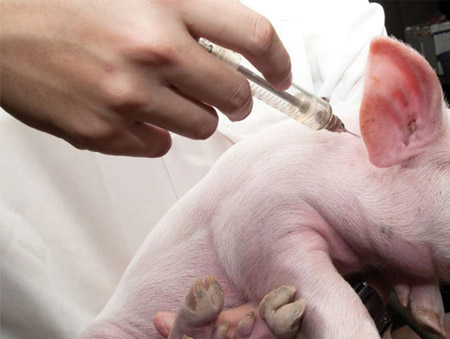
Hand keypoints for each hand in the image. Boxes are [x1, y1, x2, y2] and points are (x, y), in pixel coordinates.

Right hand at [0, 0, 290, 156]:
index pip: (254, 37)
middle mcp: (152, 50)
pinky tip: (129, 109)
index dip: (278, 61)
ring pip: (201, 127)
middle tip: (225, 93)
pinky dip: (153, 131)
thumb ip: (187, 9)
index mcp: (165, 3)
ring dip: (193, 113)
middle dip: (237, 98)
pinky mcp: (103, 131)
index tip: (280, 73)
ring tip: (160, 93)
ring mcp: (128, 96)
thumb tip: (233, 40)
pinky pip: (158, 145)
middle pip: (236, 94)